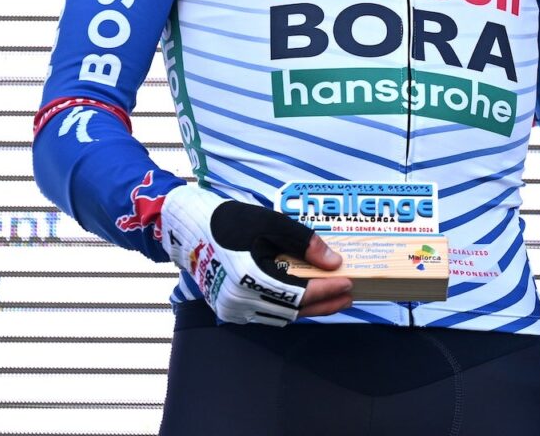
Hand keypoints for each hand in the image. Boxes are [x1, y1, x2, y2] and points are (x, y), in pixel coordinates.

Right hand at [158, 185, 352, 324]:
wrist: (190, 231)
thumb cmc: (231, 222)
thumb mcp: (272, 223)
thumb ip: (304, 243)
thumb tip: (333, 262)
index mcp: (249, 278)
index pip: (299, 294)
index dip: (327, 290)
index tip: (349, 283)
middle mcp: (239, 300)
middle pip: (293, 310)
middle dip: (324, 304)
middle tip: (350, 296)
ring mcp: (232, 309)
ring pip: (281, 315)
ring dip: (308, 309)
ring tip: (333, 299)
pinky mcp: (229, 310)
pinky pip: (267, 314)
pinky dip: (289, 308)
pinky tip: (305, 300)